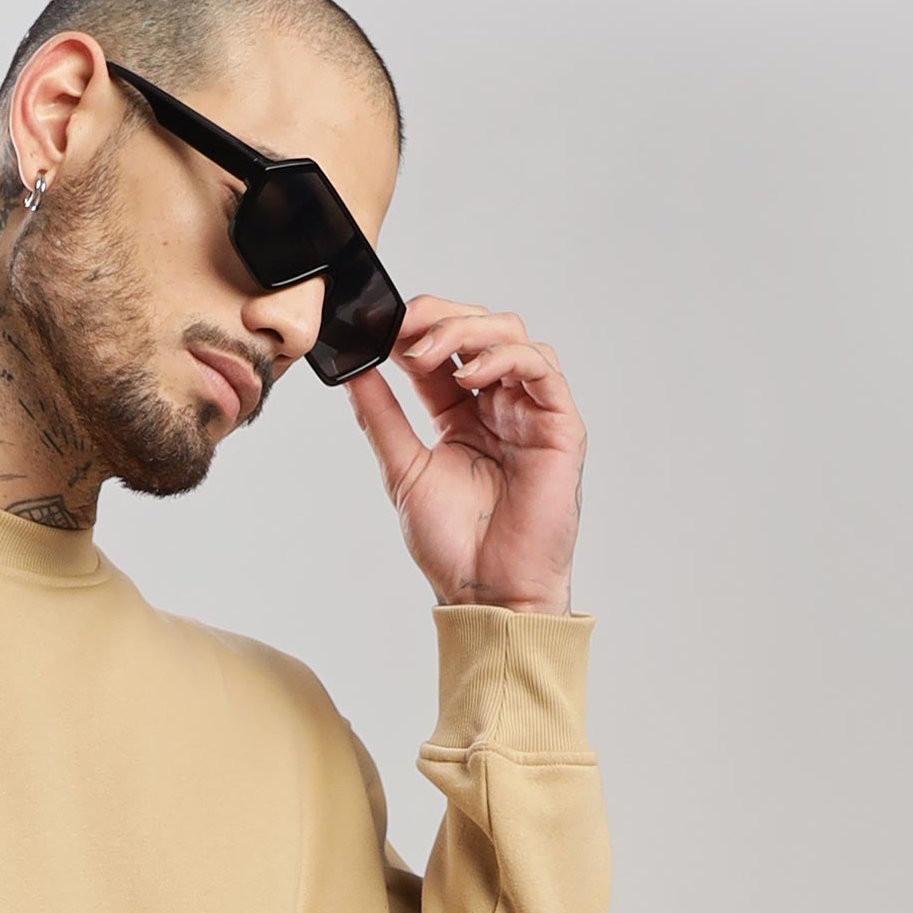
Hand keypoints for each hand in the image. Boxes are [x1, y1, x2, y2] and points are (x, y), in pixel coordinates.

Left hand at [347, 297, 583, 613]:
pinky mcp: (560, 425)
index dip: (416, 326)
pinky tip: (470, 375)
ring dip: (467, 331)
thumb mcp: (403, 470)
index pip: (444, 348)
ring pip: (511, 335)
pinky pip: (540, 367)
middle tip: (403, 331)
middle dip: (439, 319)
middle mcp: (499, 405)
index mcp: (463, 413)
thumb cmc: (454, 546)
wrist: (486, 593)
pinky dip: (504, 357)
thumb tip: (353, 367)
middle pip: (480, 327)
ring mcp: (531, 412)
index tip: (380, 325)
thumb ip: (381, 416)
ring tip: (428, 354)